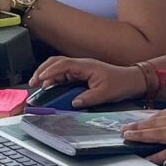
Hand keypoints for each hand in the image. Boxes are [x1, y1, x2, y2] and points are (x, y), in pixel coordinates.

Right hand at [26, 56, 147, 106]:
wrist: (132, 80)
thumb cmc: (121, 83)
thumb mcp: (105, 93)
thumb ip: (88, 98)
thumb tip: (73, 103)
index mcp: (85, 66)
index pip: (63, 65)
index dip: (50, 71)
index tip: (40, 79)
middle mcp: (81, 65)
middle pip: (56, 62)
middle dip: (42, 70)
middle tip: (33, 82)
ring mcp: (80, 69)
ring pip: (58, 67)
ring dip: (47, 74)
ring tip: (37, 85)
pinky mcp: (81, 74)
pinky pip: (64, 74)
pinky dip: (54, 79)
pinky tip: (49, 87)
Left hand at [118, 105, 165, 162]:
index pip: (162, 114)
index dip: (147, 119)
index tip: (137, 122)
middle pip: (156, 122)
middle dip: (138, 125)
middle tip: (124, 128)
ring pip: (157, 133)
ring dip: (141, 135)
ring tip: (128, 137)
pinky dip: (156, 154)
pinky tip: (146, 157)